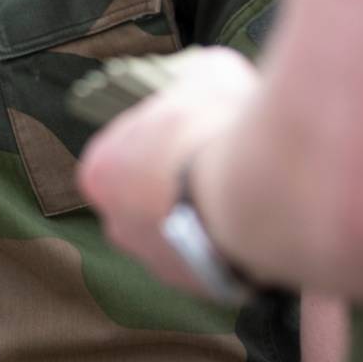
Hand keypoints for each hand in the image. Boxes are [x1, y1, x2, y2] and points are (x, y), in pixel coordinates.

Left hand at [78, 45, 258, 289]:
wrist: (259, 191)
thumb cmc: (216, 127)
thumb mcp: (208, 72)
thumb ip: (197, 78)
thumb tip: (208, 74)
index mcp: (100, 172)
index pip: (124, 154)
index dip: (162, 139)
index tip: (194, 130)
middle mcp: (118, 226)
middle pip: (148, 199)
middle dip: (180, 182)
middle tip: (221, 159)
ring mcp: (160, 264)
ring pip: (183, 234)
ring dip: (207, 216)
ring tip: (248, 191)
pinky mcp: (203, 289)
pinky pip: (216, 260)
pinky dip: (234, 243)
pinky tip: (262, 219)